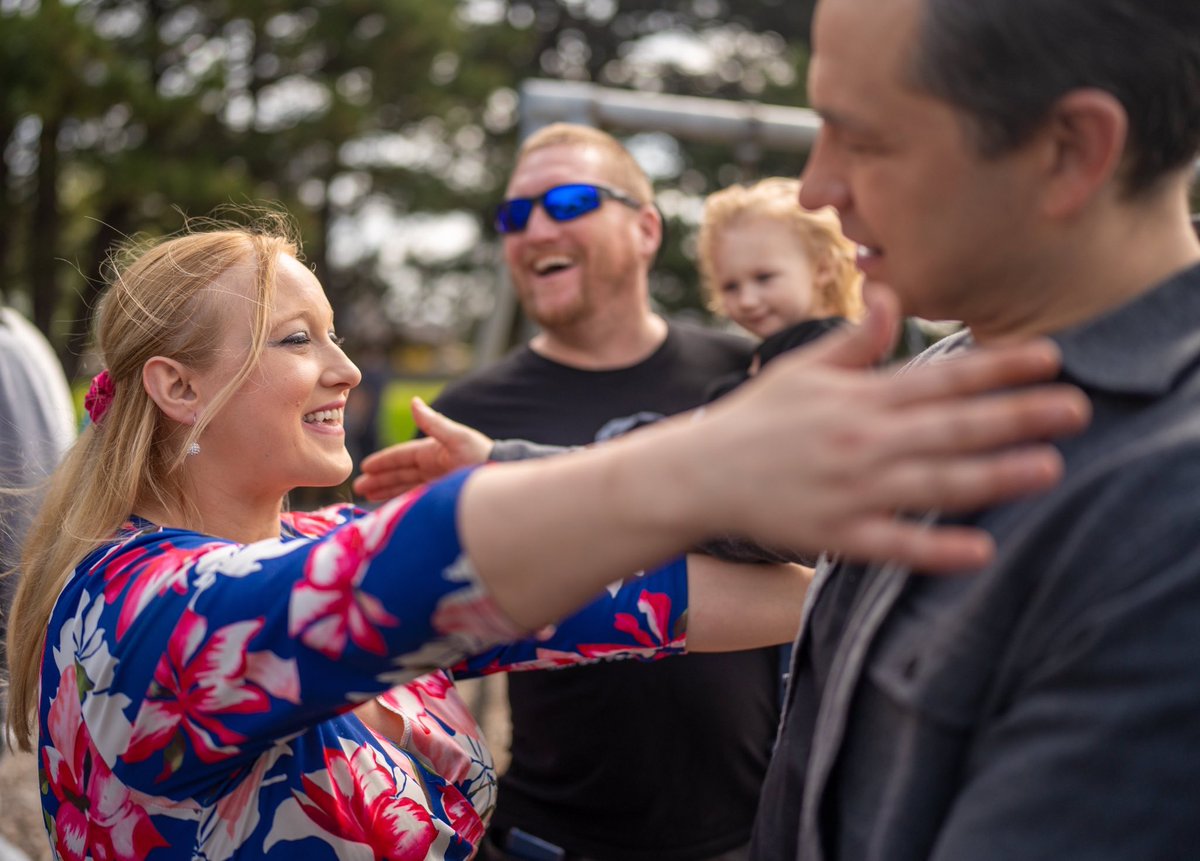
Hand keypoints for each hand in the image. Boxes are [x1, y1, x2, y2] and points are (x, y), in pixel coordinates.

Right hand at [353, 398, 492, 500]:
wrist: (500, 481)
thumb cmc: (482, 456)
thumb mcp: (457, 438)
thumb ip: (433, 423)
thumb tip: (414, 401)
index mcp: (432, 452)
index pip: (401, 457)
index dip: (383, 461)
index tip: (365, 467)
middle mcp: (432, 467)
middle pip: (399, 473)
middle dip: (379, 479)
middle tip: (359, 487)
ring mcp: (436, 483)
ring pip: (405, 487)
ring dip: (386, 491)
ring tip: (368, 498)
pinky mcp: (441, 496)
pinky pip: (415, 499)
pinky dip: (401, 502)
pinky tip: (389, 508)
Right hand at [676, 284, 1090, 570]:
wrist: (698, 475)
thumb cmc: (754, 420)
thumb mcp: (801, 369)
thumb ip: (854, 340)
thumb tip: (890, 297)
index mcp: (858, 398)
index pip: (941, 377)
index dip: (999, 366)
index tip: (1051, 357)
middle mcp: (861, 440)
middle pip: (951, 426)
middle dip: (1017, 416)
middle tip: (1078, 409)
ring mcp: (851, 490)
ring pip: (934, 483)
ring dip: (993, 476)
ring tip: (1048, 467)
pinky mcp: (836, 535)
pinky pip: (893, 545)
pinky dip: (935, 549)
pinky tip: (979, 550)